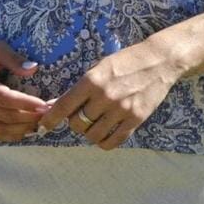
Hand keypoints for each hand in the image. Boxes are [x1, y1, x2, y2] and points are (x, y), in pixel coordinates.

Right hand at [0, 36, 48, 142]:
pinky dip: (12, 135)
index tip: (44, 104)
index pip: (3, 98)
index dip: (25, 103)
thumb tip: (33, 69)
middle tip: (50, 114)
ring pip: (0, 129)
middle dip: (29, 117)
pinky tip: (28, 130)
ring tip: (43, 123)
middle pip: (4, 116)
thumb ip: (13, 58)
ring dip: (23, 129)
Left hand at [35, 41, 180, 147]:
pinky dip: (105, 142)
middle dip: (75, 122)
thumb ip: (81, 87)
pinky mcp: (136, 119)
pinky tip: (105, 135)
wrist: (159, 61)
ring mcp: (121, 110)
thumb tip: (57, 105)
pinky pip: (114, 141)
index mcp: (92, 81)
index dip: (50, 119)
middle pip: (77, 124)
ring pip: (93, 135)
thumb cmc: (126, 61)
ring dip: (89, 133)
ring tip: (94, 125)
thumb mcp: (100, 67)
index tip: (43, 126)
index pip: (64, 106)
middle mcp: (105, 97)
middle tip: (80, 116)